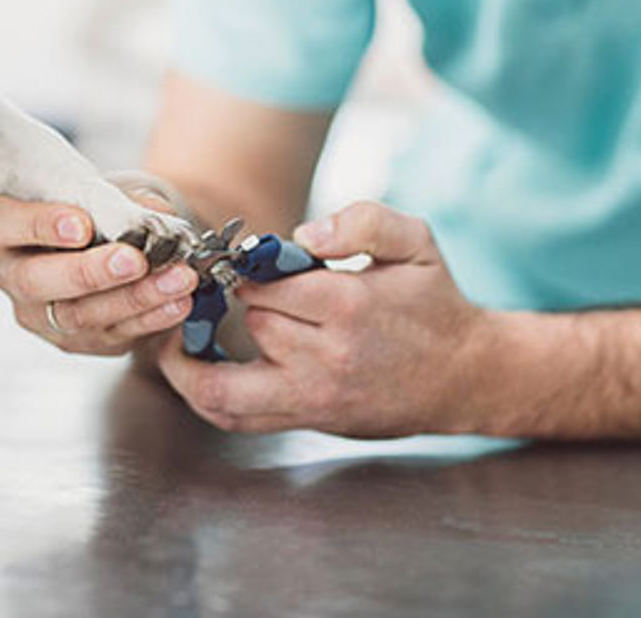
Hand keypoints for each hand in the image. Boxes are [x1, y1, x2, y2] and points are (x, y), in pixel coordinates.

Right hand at [0, 196, 198, 355]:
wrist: (107, 247)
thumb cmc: (92, 213)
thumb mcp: (99, 195)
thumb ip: (120, 201)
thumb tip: (158, 218)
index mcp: (4, 226)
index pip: (1, 223)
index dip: (39, 224)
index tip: (81, 224)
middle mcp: (12, 275)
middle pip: (36, 280)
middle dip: (89, 272)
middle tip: (133, 261)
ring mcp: (39, 314)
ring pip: (79, 315)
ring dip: (134, 297)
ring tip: (176, 279)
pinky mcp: (73, 340)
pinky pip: (111, 334)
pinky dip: (150, 317)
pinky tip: (177, 303)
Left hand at [158, 202, 488, 437]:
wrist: (464, 377)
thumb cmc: (434, 304)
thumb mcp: (416, 242)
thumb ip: (364, 220)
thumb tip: (304, 234)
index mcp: (347, 305)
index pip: (266, 282)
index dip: (247, 267)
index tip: (240, 261)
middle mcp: (325, 356)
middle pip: (251, 321)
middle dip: (238, 300)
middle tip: (223, 287)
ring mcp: (313, 396)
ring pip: (223, 383)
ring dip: (193, 358)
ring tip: (176, 334)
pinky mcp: (308, 420)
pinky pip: (236, 418)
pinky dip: (203, 397)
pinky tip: (190, 371)